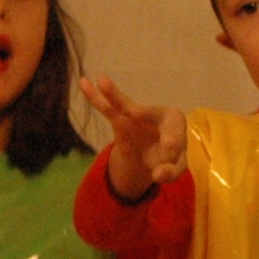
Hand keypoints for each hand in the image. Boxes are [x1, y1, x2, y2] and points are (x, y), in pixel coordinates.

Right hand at [80, 75, 185, 200]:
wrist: (150, 155)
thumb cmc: (168, 157)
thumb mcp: (174, 168)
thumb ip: (170, 173)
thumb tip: (156, 176)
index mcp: (175, 120)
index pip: (174, 130)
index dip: (171, 145)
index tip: (167, 156)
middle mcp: (155, 112)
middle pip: (150, 115)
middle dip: (138, 117)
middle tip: (156, 136)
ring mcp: (135, 114)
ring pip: (122, 104)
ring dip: (111, 94)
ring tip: (102, 82)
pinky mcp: (120, 119)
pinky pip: (107, 109)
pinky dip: (95, 97)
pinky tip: (84, 83)